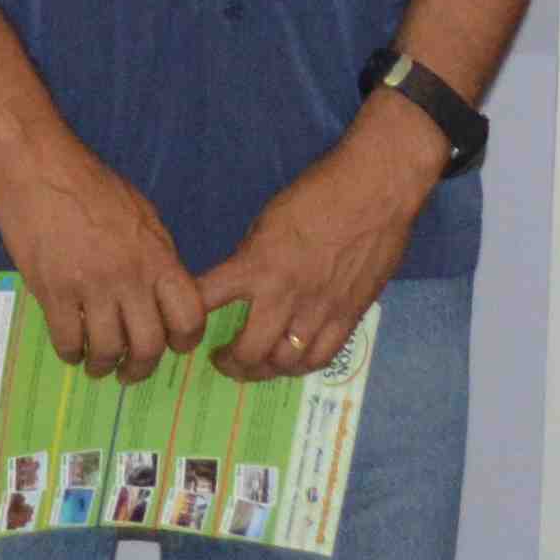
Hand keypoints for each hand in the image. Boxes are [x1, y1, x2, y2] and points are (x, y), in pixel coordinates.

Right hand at [0, 138, 206, 381]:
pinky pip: (68, 341)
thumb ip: (156, 256)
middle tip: (130, 371)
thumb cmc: (90, 184)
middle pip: (149, 345)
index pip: (189, 316)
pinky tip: (70, 349)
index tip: (173, 347)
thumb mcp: (141, 214)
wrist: (39, 165)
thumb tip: (163, 294)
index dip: (184, 341)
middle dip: (141, 368)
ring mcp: (91, 286)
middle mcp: (130, 276)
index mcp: (158, 255)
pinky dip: (71, 353)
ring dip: (103, 366)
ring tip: (97, 365)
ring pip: (107, 350)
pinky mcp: (53, 291)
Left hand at [193, 102, 440, 382]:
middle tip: (222, 359)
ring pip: (285, 363)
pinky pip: (321, 357)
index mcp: (257, 265)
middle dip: (230, 362)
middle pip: (249, 352)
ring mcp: (319, 311)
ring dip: (264, 370)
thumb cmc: (318, 193)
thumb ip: (253, 259)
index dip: (188, 319)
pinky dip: (301, 366)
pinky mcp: (349, 316)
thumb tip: (242, 285)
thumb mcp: (267, 221)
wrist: (375, 190)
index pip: (207, 301)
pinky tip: (292, 361)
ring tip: (256, 364)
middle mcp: (285, 296)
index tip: (184, 325)